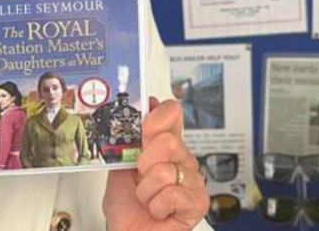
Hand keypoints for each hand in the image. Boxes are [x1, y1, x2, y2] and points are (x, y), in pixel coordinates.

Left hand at [103, 97, 208, 230]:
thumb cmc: (126, 207)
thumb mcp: (119, 167)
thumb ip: (129, 139)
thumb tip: (141, 108)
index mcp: (163, 145)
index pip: (171, 112)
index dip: (155, 118)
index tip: (142, 133)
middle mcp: (181, 159)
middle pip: (168, 141)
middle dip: (144, 164)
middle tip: (141, 178)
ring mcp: (193, 179)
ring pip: (164, 171)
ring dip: (146, 191)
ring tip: (148, 199)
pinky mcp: (198, 201)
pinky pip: (172, 193)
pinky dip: (156, 206)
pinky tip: (159, 210)